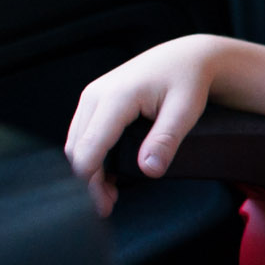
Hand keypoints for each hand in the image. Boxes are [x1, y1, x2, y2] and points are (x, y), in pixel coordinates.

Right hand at [64, 35, 228, 217]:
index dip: (90, 181)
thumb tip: (149, 170)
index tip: (101, 206)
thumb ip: (167, 140)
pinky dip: (90, 156)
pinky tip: (106, 175)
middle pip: (77, 148)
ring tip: (108, 196)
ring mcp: (92, 96)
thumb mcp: (186, 110)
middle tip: (106, 207)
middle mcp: (96, 94)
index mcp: (116, 97)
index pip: (90, 147)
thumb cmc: (188, 80)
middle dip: (87, 181)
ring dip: (87, 171)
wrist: (185, 56)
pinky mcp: (94, 100)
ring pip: (76, 142)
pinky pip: (83, 133)